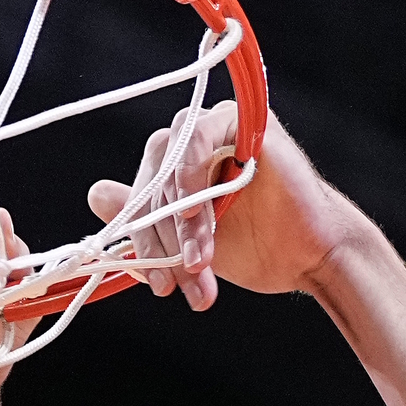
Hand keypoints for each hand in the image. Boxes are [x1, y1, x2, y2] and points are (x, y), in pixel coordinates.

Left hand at [87, 104, 369, 304]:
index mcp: (179, 168)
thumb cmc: (257, 250)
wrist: (310, 257)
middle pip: (152, 176)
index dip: (142, 240)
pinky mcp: (242, 120)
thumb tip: (96, 194)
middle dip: (162, 235)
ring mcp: (218, 126)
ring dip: (179, 216)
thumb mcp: (188, 245)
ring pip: (170, 159)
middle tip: (182, 277)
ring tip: (199, 257)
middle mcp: (195, 141)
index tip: (158, 285)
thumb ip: (145, 221)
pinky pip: (199, 132)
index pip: (141, 192)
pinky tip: (197, 212)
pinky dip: (191, 170)